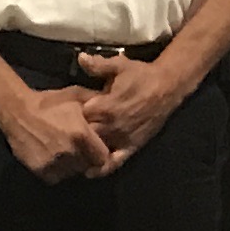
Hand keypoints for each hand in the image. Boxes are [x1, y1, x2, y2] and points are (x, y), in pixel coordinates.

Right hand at [0, 82, 116, 184]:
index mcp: (81, 135)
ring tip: (66, 152)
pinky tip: (54, 157)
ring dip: (73, 166)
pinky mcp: (41, 171)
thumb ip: (97, 105)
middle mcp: (70, 152)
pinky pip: (57, 177)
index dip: (101, 154)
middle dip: (87, 159)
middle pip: (88, 166)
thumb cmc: (50, 102)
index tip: (97, 149)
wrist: (17, 111)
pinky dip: (58, 170)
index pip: (103, 158)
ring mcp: (54, 164)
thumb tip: (114, 111)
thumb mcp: (76, 97)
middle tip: (80, 149)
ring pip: (73, 173)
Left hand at [75, 49, 190, 164]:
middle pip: (83, 136)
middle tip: (64, 136)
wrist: (167, 87)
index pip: (76, 117)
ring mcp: (121, 138)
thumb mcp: (119, 66)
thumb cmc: (141, 75)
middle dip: (73, 136)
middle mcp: (111, 125)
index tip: (62, 115)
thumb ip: (98, 65)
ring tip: (71, 154)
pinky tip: (90, 173)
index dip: (67, 116)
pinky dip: (102, 169)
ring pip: (96, 150)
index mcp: (104, 106)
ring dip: (84, 152)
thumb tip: (80, 58)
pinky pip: (115, 162)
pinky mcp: (132, 147)